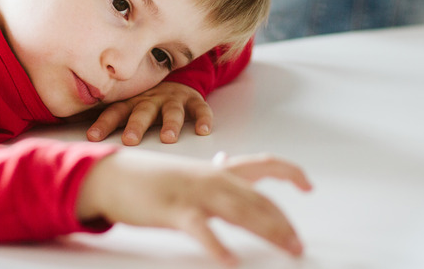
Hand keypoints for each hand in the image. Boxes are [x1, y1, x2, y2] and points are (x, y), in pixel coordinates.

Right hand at [77, 151, 312, 266]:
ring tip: (287, 248)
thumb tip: (229, 165)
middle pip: (259, 199)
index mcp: (217, 170)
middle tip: (298, 245)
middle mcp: (212, 178)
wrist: (114, 176)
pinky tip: (231, 261)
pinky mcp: (175, 212)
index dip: (290, 172)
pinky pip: (202, 230)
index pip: (264, 164)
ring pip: (241, 211)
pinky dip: (218, 246)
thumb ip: (213, 175)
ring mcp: (194, 194)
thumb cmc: (153, 180)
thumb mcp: (188, 174)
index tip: (308, 186)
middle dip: (284, 222)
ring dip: (269, 231)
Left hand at [86, 82, 211, 145]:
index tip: (92, 138)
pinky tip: (204, 130)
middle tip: (130, 141)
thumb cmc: (144, 101)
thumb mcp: (126, 106)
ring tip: (168, 138)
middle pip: (141, 112)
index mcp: (131, 103)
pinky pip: (200, 108)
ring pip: (171, 111)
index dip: (103, 124)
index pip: (114, 112)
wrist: (173, 81)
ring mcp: (172, 99)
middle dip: (135, 126)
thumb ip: (108, 119)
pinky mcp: (193, 100)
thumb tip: (74, 137)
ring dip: (170, 124)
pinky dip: (203, 119)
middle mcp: (150, 99)